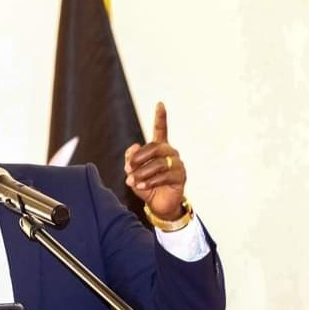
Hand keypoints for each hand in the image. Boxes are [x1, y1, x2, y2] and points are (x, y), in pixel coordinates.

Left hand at [124, 102, 186, 219]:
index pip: (160, 130)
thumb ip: (131, 159)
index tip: (160, 104)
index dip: (160, 117)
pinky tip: (142, 186)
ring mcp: (177, 164)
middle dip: (139, 158)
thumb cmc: (146, 186)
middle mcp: (170, 153)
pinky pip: (164, 176)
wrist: (158, 205)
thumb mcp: (133, 172)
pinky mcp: (181, 177)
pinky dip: (150, 181)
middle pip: (155, 147)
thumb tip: (134, 147)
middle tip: (128, 169)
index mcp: (159, 148)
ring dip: (142, 172)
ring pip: (158, 163)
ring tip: (133, 181)